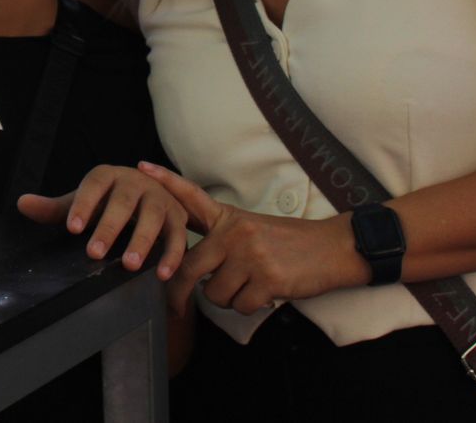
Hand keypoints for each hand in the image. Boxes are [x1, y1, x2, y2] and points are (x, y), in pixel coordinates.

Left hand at [18, 165, 188, 277]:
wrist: (149, 194)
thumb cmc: (108, 201)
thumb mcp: (83, 202)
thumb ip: (55, 208)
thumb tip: (22, 204)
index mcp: (108, 175)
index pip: (93, 186)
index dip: (83, 205)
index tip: (71, 228)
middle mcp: (136, 182)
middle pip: (123, 202)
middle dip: (109, 228)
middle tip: (94, 253)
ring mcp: (159, 198)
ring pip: (153, 218)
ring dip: (142, 241)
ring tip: (128, 265)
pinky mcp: (178, 218)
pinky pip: (178, 236)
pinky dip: (172, 255)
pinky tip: (161, 275)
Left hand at [138, 161, 366, 316]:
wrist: (333, 249)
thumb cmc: (290, 242)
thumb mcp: (251, 227)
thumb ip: (222, 240)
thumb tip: (192, 265)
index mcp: (229, 218)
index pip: (192, 197)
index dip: (166, 182)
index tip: (142, 168)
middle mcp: (234, 234)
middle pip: (188, 267)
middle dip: (179, 293)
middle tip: (177, 306)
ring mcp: (250, 256)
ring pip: (214, 293)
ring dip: (227, 299)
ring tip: (247, 287)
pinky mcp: (267, 279)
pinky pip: (240, 306)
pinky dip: (249, 307)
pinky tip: (264, 294)